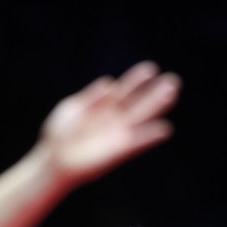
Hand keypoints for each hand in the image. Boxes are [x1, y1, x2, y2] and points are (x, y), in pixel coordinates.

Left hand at [40, 61, 180, 187]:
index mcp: (103, 107)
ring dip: (157, 107)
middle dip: (156, 92)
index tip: (151, 69)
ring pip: (141, 118)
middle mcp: (114, 120)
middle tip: (174, 80)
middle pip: (139, 103)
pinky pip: (138, 142)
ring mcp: (118, 135)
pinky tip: (165, 129)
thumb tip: (109, 83)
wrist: (53, 158)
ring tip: (172, 94)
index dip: (137, 80)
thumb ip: (91, 98)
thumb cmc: (59, 133)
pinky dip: (150, 136)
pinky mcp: (118, 151)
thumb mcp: (72, 108)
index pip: (124, 90)